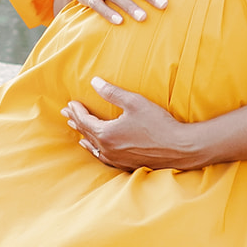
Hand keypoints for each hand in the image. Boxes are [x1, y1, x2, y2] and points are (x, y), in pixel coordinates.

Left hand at [62, 78, 201, 170]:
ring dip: (84, 136)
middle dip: (76, 121)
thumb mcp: (135, 102)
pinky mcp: (125, 165)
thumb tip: (94, 82)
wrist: (179, 148)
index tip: (71, 102)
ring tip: (77, 130)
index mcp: (106, 134)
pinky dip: (95, 150)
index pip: (85, 120)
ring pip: (93, 147)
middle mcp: (108, 149)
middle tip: (66, 114)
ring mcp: (116, 159)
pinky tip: (95, 149)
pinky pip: (103, 157)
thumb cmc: (158, 124)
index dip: (77, 110)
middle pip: (86, 133)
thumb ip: (112, 92)